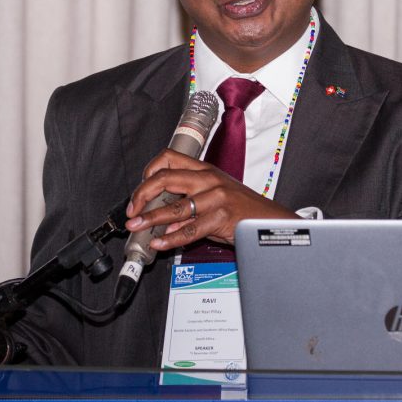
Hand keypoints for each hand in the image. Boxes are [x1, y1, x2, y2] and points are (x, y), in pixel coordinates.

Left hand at [125, 148, 297, 248]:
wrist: (269, 220)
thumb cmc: (241, 208)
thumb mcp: (213, 197)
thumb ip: (187, 204)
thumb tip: (161, 218)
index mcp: (204, 169)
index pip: (168, 158)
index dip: (148, 173)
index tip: (139, 191)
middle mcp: (208, 179)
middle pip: (164, 178)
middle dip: (142, 195)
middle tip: (132, 210)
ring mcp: (215, 196)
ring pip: (174, 207)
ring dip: (150, 219)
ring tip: (137, 226)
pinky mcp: (221, 216)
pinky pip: (190, 229)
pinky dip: (170, 238)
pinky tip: (160, 243)